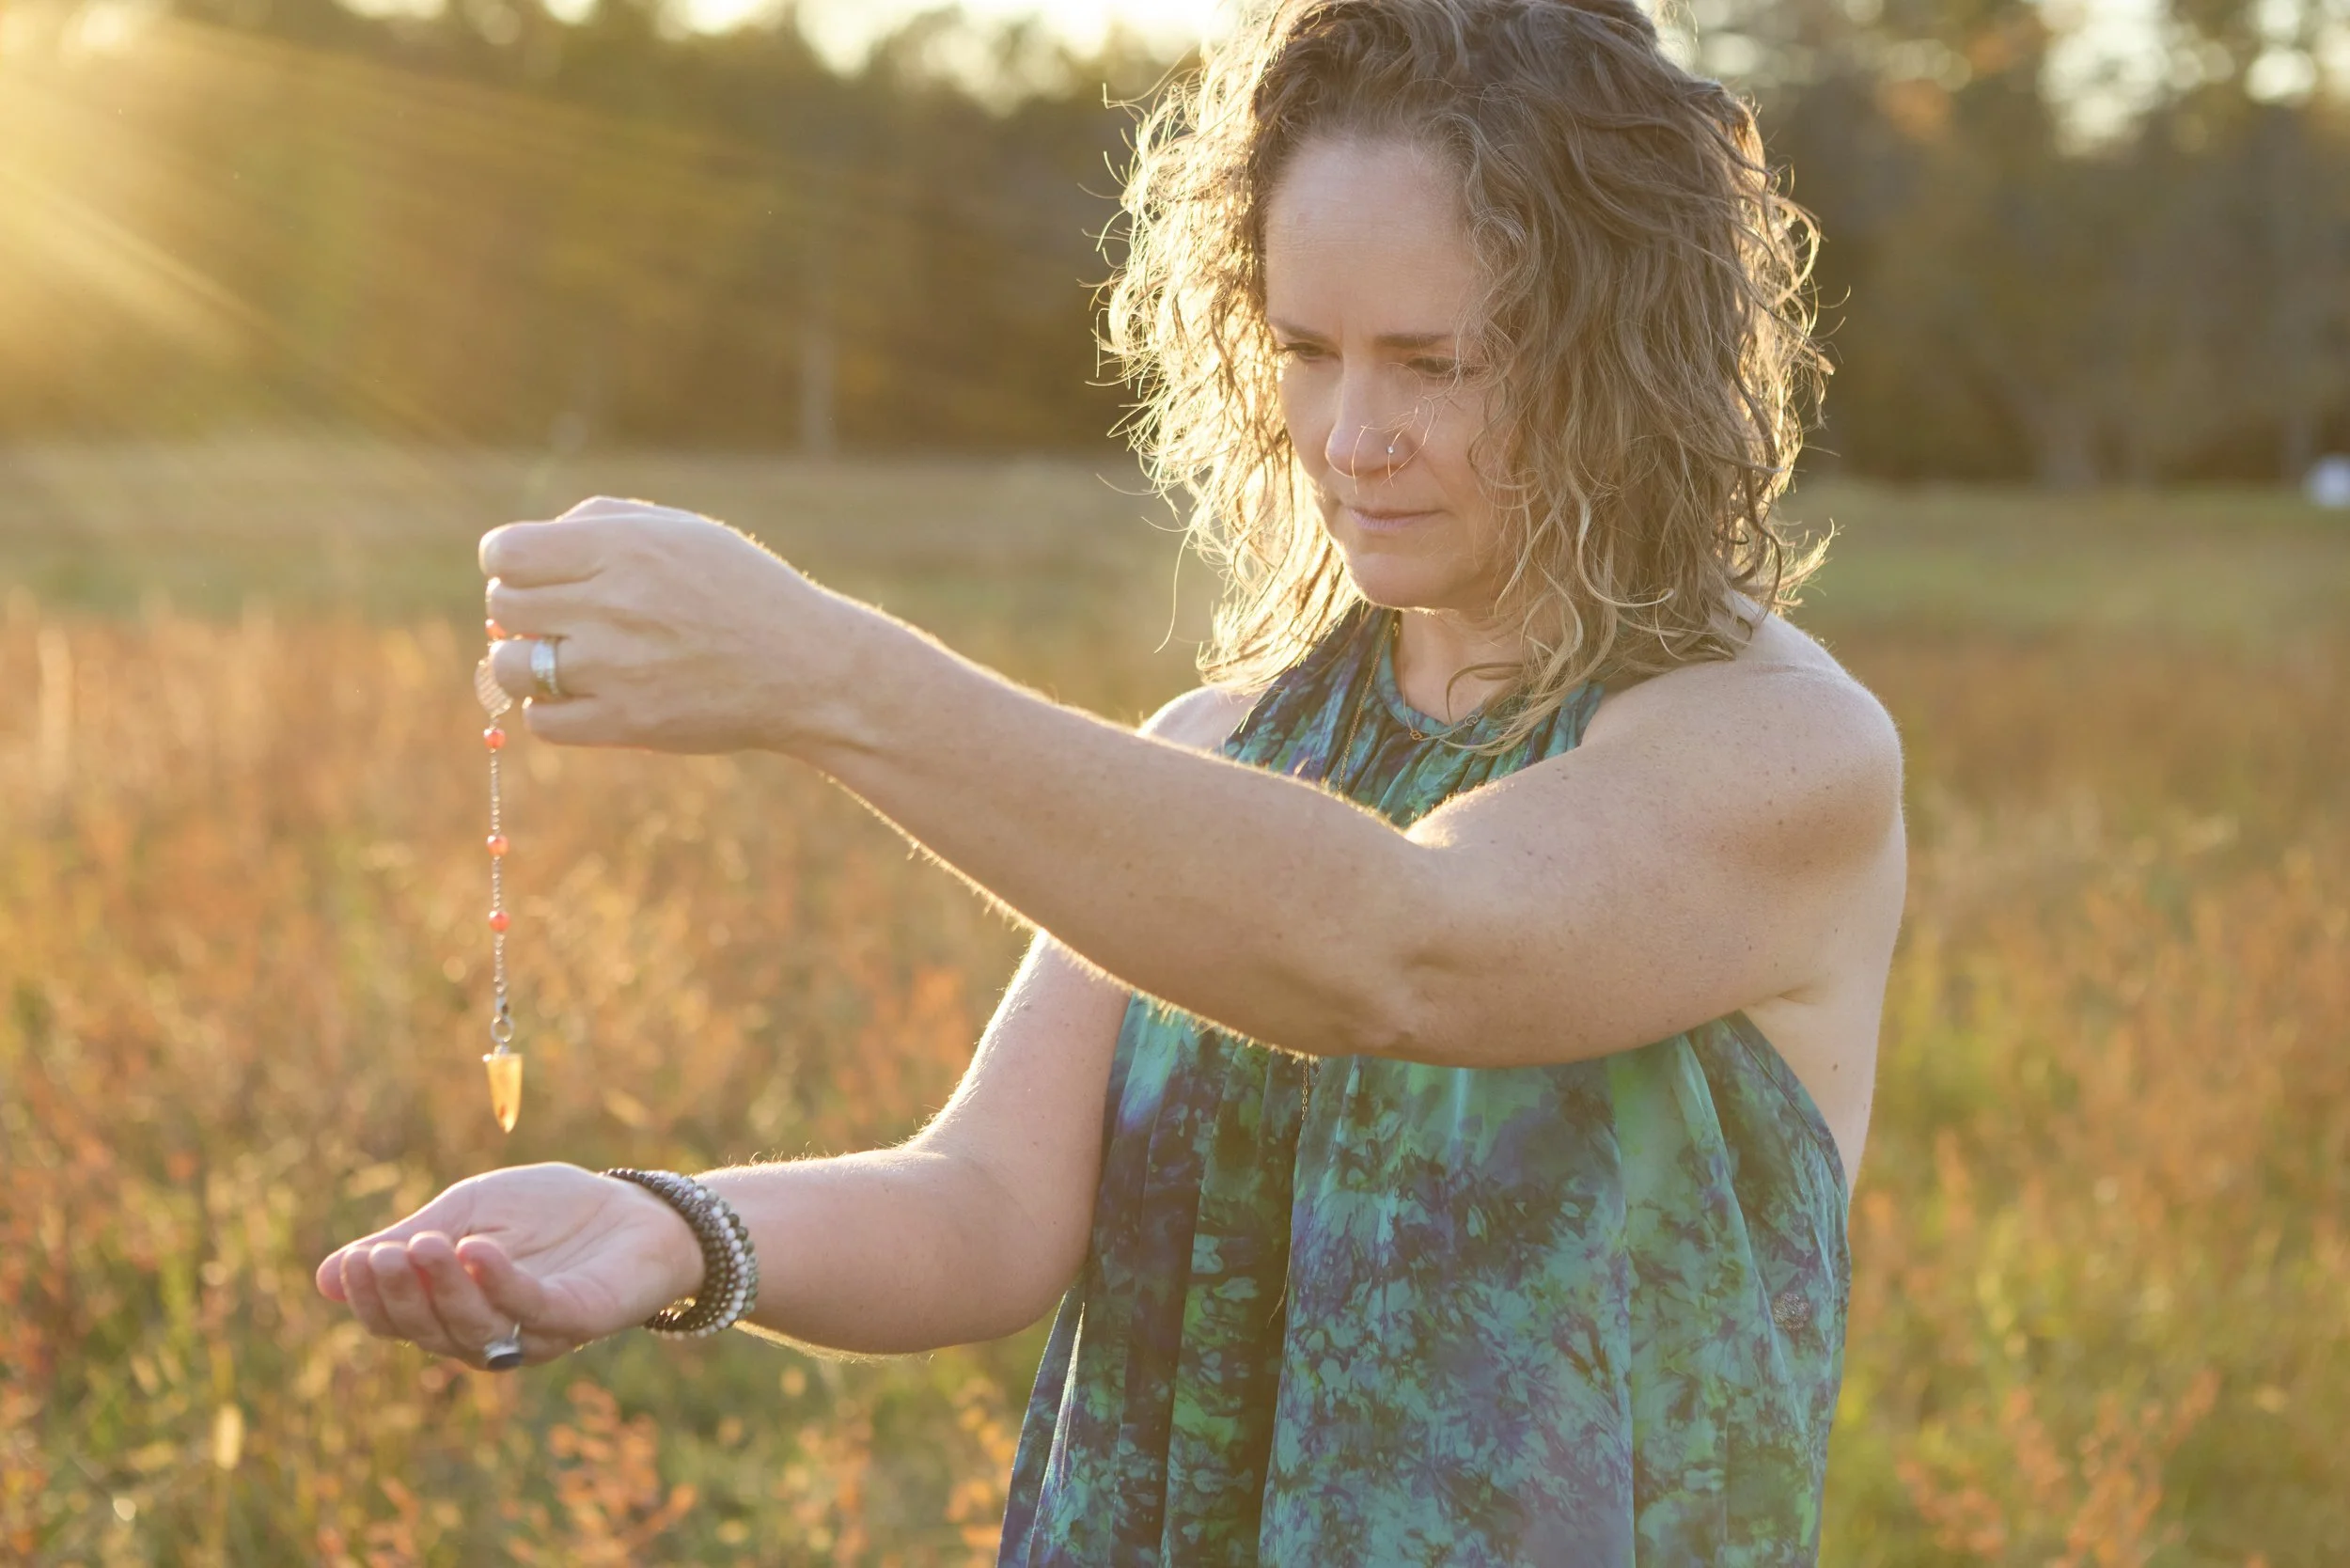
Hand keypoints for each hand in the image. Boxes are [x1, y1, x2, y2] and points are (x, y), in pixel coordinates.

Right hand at [315, 1163, 703, 1370]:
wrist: (635, 1207)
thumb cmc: (550, 1211)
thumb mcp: (468, 1212)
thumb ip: (407, 1241)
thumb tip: (323, 1278)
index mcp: (453, 1310)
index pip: (397, 1321)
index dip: (370, 1299)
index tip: (353, 1260)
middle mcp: (488, 1333)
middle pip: (427, 1331)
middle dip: (400, 1295)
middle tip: (382, 1255)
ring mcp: (532, 1332)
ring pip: (471, 1329)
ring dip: (442, 1289)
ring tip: (425, 1245)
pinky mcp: (576, 1318)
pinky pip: (530, 1309)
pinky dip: (500, 1283)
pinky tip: (478, 1250)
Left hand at [480, 496, 860, 753]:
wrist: (808, 669)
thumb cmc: (743, 591)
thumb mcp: (682, 530)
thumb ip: (599, 520)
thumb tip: (521, 550)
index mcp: (624, 548)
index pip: (505, 551)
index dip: (507, 562)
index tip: (532, 573)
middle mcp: (613, 605)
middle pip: (504, 606)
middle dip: (522, 609)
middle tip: (561, 617)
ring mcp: (616, 670)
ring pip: (509, 667)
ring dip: (525, 663)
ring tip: (565, 660)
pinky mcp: (626, 724)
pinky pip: (541, 723)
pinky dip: (552, 710)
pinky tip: (587, 696)